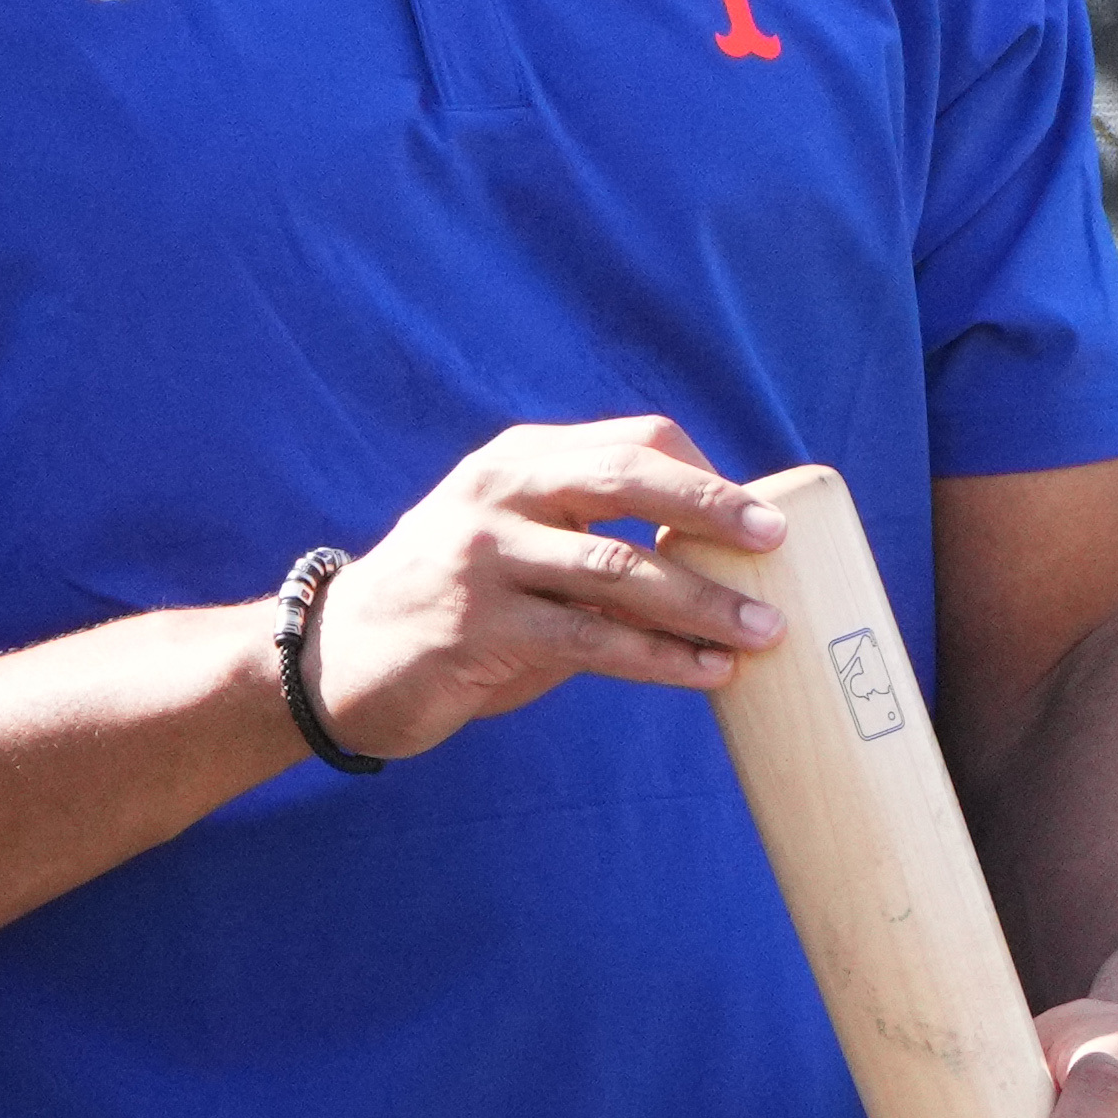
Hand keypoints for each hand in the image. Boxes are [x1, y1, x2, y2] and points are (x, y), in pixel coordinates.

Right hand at [303, 416, 788, 761]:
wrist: (341, 658)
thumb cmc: (455, 604)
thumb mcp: (514, 545)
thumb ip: (590, 539)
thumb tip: (713, 566)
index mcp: (517, 461)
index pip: (630, 443)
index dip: (704, 477)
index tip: (760, 519)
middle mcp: (499, 494)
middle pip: (626, 479)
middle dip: (711, 510)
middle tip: (776, 542)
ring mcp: (484, 558)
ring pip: (618, 569)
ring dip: (703, 602)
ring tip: (765, 631)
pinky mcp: (478, 627)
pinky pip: (591, 640)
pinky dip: (661, 657)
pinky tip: (709, 674)